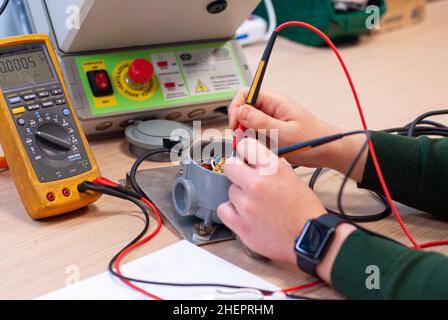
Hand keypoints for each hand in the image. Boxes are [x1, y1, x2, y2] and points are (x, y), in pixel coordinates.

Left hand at [217, 138, 325, 263]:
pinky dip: (231, 211)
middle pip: (230, 166)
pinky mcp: (240, 224)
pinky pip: (223, 209)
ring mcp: (246, 205)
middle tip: (246, 180)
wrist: (310, 238)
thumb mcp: (294, 179)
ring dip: (239, 195)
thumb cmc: (305, 211)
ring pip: (230, 190)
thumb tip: (259, 158)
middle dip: (237, 171)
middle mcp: (256, 184)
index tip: (245, 157)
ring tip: (255, 204)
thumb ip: (274, 166)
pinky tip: (244, 214)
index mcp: (272, 169)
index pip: (245, 146)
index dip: (245, 151)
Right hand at [228, 89, 366, 180]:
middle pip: (243, 110)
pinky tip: (267, 149)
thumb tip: (240, 111)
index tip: (235, 125)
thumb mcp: (284, 132)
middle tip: (244, 139)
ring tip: (260, 146)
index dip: (236, 108)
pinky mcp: (272, 132)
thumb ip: (261, 121)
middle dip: (241, 126)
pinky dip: (257, 143)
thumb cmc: (313, 139)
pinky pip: (256, 136)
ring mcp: (270, 121)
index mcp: (274, 101)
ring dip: (249, 136)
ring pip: (248, 125)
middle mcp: (270, 109)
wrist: (327, 150)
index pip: (245, 94)